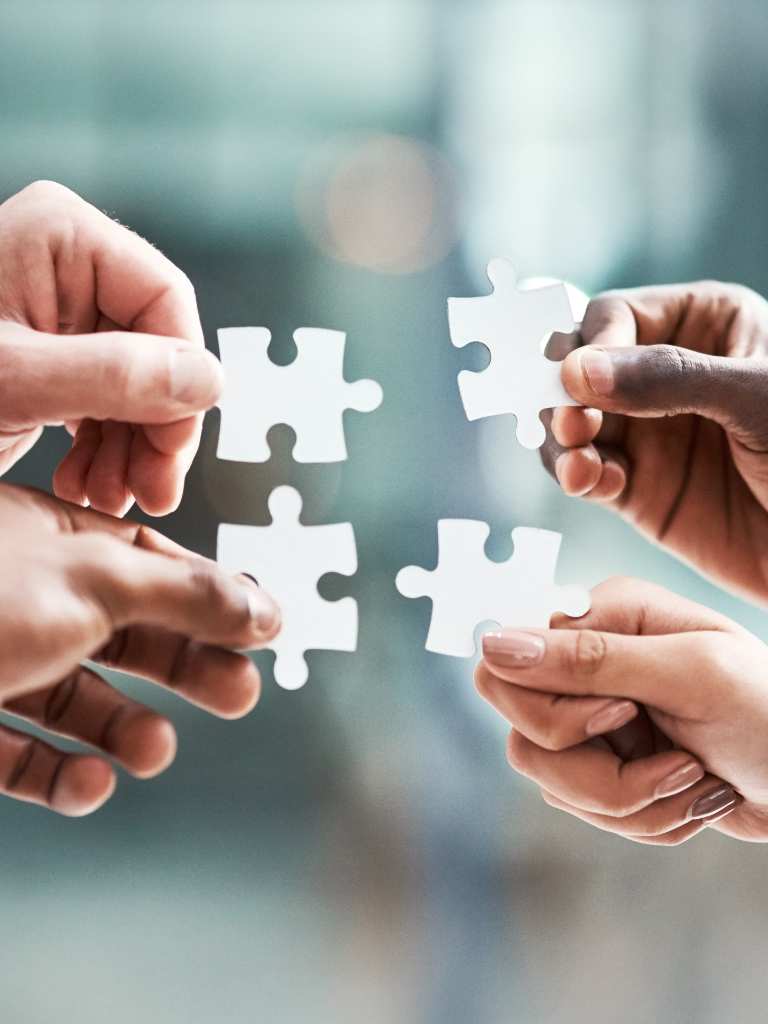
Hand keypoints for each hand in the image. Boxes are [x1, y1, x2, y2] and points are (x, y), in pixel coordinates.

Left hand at [0, 180, 222, 515]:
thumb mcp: (12, 381)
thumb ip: (115, 375)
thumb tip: (210, 380)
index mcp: (62, 238)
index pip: (166, 301)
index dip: (181, 381)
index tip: (173, 450)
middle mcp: (66, 267)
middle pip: (156, 348)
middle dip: (155, 429)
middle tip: (150, 494)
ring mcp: (57, 313)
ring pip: (137, 383)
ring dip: (133, 450)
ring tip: (110, 499)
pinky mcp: (48, 357)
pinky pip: (103, 400)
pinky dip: (104, 449)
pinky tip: (87, 485)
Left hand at [0, 484, 279, 816]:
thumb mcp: (94, 580)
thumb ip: (185, 592)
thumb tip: (265, 604)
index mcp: (60, 542)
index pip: (156, 563)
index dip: (214, 595)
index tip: (266, 627)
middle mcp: (31, 597)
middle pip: (129, 633)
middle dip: (186, 666)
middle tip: (241, 692)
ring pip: (78, 701)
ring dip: (125, 729)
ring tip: (154, 749)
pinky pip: (21, 754)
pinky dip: (59, 774)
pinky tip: (87, 781)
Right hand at [475, 577, 767, 844]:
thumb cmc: (767, 711)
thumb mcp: (688, 675)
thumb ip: (589, 659)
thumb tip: (491, 643)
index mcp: (600, 615)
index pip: (509, 665)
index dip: (558, 710)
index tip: (627, 717)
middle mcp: (584, 662)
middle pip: (523, 732)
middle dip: (599, 773)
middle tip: (674, 763)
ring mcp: (590, 717)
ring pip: (550, 780)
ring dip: (631, 802)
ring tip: (693, 782)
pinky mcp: (602, 763)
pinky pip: (583, 808)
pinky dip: (644, 818)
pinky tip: (692, 796)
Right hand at [544, 282, 767, 603]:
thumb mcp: (757, 399)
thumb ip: (670, 379)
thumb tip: (580, 371)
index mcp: (702, 324)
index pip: (615, 317)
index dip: (591, 347)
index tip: (579, 382)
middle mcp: (663, 374)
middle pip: (579, 367)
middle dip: (564, 395)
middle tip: (573, 424)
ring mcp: (645, 432)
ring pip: (571, 424)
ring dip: (562, 442)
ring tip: (578, 462)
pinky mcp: (635, 488)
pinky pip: (586, 474)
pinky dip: (578, 478)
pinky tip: (593, 483)